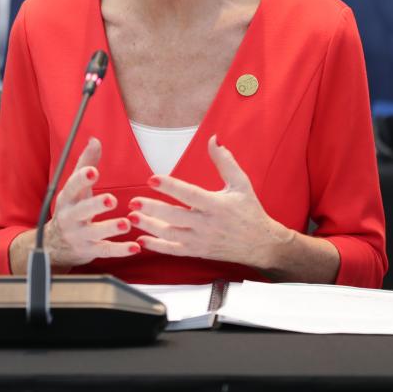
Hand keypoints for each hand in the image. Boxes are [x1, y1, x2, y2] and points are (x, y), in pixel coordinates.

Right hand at [43, 137, 139, 268]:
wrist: (55, 244)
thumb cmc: (71, 208)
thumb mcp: (75, 187)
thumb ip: (86, 163)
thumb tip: (94, 139)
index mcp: (67, 198)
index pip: (72, 186)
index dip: (82, 179)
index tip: (93, 171)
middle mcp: (71, 217)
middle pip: (82, 211)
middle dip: (95, 205)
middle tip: (111, 199)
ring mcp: (80, 236)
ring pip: (94, 233)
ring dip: (110, 228)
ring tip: (126, 223)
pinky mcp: (90, 250)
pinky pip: (105, 251)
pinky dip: (120, 250)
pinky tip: (135, 247)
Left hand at [128, 135, 292, 268]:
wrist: (260, 244)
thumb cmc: (249, 211)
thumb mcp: (241, 184)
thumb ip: (225, 161)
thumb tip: (213, 139)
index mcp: (217, 205)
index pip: (190, 194)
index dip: (170, 187)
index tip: (152, 179)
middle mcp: (207, 224)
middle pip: (175, 217)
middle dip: (153, 210)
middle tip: (134, 202)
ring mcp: (201, 240)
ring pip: (171, 235)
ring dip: (150, 227)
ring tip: (131, 218)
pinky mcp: (198, 252)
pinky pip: (174, 251)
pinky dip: (157, 247)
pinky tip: (141, 240)